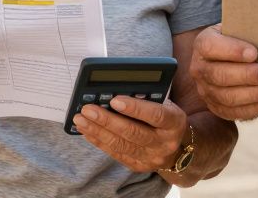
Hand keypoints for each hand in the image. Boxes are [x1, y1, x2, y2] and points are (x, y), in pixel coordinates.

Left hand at [72, 96, 187, 172]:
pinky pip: (116, 154)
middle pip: (134, 133)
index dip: (135, 108)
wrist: (177, 147)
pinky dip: (99, 141)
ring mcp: (151, 158)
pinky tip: (86, 131)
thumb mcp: (165, 104)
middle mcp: (165, 143)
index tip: (114, 100)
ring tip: (80, 120)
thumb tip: (115, 90)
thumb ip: (147, 98)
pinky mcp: (138, 166)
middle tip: (88, 109)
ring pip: (121, 145)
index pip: (156, 115)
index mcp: (175, 123)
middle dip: (108, 121)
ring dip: (98, 132)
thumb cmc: (165, 118)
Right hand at [190, 25, 257, 120]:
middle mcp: (199, 68)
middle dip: (247, 76)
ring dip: (254, 95)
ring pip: (227, 97)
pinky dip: (256, 108)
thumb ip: (248, 31)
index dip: (232, 50)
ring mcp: (205, 90)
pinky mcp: (216, 107)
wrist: (230, 58)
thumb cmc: (239, 41)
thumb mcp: (238, 29)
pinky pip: (234, 113)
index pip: (210, 46)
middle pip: (219, 75)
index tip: (254, 53)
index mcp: (202, 44)